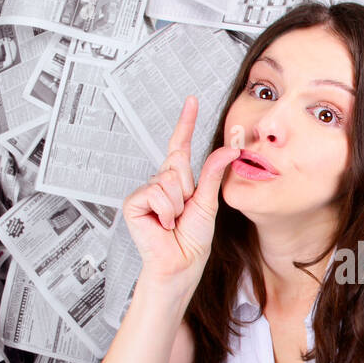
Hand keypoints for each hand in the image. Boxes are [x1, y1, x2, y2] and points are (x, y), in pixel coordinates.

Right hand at [122, 95, 241, 279]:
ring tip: (172, 220)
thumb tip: (229, 148)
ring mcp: (146, 191)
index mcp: (179, 180)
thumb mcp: (208, 201)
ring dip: (177, 204)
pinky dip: (165, 210)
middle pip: (178, 163)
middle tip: (183, 211)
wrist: (182, 263)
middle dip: (187, 189)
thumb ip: (213, 173)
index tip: (192, 100)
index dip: (186, 122)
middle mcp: (161, 181)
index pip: (182, 145)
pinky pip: (156, 192)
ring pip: (168, 179)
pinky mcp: (134, 202)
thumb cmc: (193, 238)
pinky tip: (161, 223)